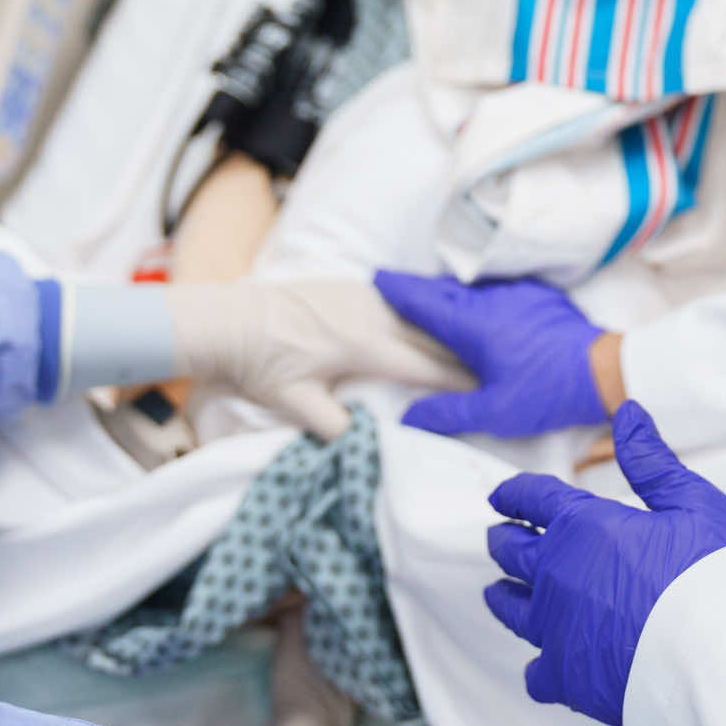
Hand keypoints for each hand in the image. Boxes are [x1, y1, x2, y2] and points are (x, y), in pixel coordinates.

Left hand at [169, 278, 465, 439]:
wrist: (227, 319)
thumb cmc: (259, 365)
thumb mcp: (293, 403)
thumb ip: (334, 426)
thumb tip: (367, 441)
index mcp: (363, 345)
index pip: (424, 366)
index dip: (458, 380)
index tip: (488, 389)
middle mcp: (371, 314)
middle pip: (432, 336)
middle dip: (465, 353)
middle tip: (498, 368)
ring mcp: (363, 294)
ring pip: (419, 314)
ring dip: (448, 331)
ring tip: (478, 344)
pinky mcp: (352, 285)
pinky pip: (402, 301)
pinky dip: (424, 315)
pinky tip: (437, 322)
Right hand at [375, 271, 609, 437]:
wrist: (604, 368)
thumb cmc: (547, 392)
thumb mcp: (494, 412)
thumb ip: (447, 413)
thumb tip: (407, 416)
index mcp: (473, 324)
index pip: (424, 301)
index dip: (398, 290)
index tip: (376, 278)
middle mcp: (491, 299)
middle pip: (444, 288)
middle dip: (417, 287)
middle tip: (395, 287)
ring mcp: (517, 293)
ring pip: (471, 287)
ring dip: (448, 290)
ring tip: (430, 297)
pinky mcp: (537, 295)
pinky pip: (497, 289)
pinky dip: (478, 294)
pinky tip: (478, 305)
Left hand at [483, 402, 725, 725]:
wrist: (721, 650)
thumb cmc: (713, 572)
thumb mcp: (691, 500)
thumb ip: (650, 460)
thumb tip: (627, 413)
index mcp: (584, 526)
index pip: (533, 498)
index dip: (513, 493)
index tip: (501, 495)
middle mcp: (558, 575)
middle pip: (511, 551)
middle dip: (503, 538)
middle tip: (499, 535)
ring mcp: (556, 628)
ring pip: (510, 608)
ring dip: (503, 594)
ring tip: (500, 590)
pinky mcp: (566, 675)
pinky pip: (534, 669)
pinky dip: (537, 661)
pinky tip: (543, 657)